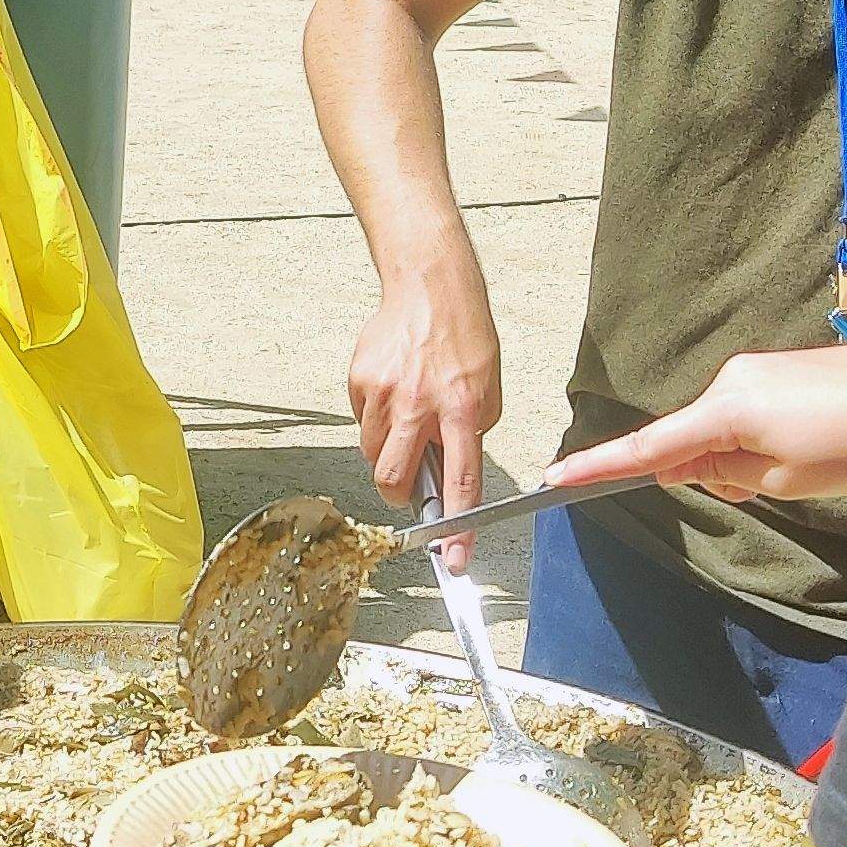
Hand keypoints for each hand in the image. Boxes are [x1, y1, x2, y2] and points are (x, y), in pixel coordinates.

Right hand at [346, 269, 501, 551]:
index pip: (460, 483)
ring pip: (372, 452)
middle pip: (393, 479)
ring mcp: (383, 393)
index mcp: (460, 411)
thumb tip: (446, 472)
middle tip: (409, 483)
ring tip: (407, 417)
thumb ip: (468, 435)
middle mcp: (419, 405)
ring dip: (388, 450)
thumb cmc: (465, 338)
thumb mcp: (487, 391)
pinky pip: (361, 420)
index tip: (452, 558)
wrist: (431, 288)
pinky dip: (375, 419)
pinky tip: (393, 392)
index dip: (456, 528)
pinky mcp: (359, 380)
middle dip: (399, 494)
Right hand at [546, 328, 846, 503]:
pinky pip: (747, 412)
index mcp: (725, 411)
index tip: (558, 477)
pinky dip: (758, 439)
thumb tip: (699, 466)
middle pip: (689, 438)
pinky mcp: (780, 369)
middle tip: (769, 487)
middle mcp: (730, 380)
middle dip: (708, 471)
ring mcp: (756, 370)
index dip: (601, 465)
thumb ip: (728, 475)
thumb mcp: (785, 480)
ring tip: (807, 466)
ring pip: (722, 428)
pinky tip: (809, 449)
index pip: (649, 446)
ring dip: (742, 457)